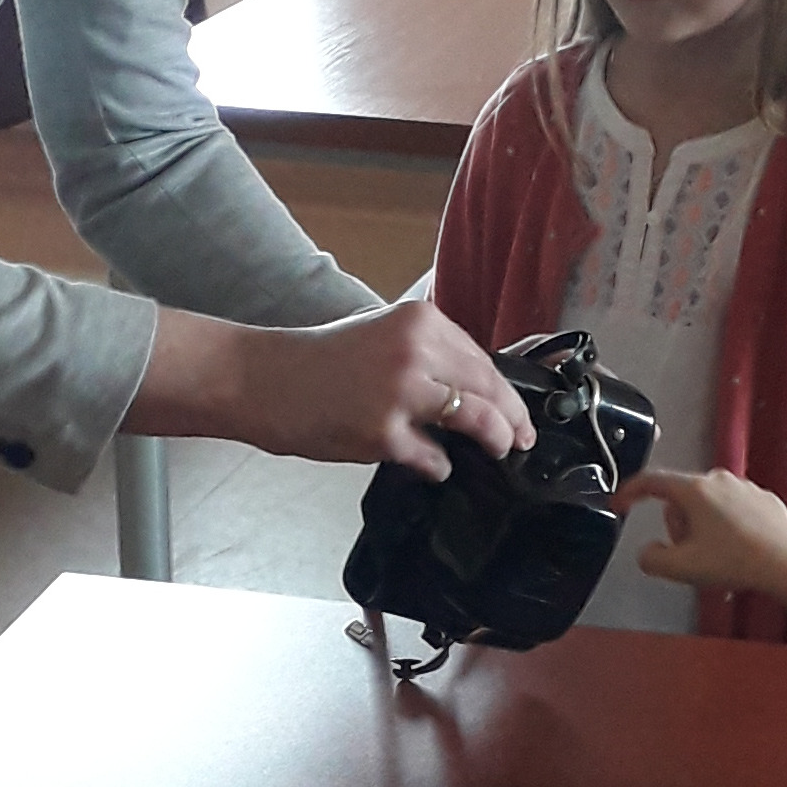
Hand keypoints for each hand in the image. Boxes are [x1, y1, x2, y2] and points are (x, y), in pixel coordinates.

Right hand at [126, 304, 531, 475]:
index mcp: (419, 321)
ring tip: (499, 451)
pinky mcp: (383, 432)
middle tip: (521, 439)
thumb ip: (427, 356)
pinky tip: (434, 465)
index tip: (517, 409)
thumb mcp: (381, 335)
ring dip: (495, 439)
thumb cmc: (319, 362)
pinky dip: (439, 465)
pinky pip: (434, 457)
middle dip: (512, 418)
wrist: (264, 380)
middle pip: (488, 388)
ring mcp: (401, 392)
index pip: (482, 358)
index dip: (505, 390)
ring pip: (475, 419)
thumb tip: (476, 391)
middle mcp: (416, 349)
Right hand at [617, 464, 786, 592]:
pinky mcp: (764, 499)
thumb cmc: (734, 563)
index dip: (628, 493)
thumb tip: (648, 551)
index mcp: (694, 491)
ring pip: (708, 504)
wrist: (785, 565)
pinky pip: (734, 509)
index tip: (619, 504)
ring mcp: (744, 487)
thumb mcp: (680, 568)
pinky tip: (738, 549)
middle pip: (680, 498)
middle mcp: (718, 480)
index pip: (650, 481)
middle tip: (688, 554)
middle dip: (678, 525)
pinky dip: (729, 526)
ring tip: (717, 556)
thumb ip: (650, 558)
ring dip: (703, 527)